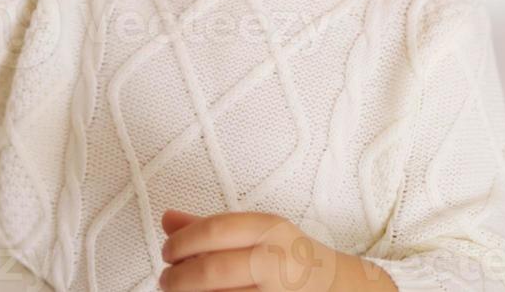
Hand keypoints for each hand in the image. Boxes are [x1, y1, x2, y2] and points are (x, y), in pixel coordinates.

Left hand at [160, 208, 338, 291]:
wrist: (338, 288)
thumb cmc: (290, 257)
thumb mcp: (256, 232)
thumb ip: (210, 228)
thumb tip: (167, 219)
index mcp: (268, 229)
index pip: (216, 230)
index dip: (183, 241)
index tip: (167, 251)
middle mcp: (275, 261)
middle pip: (214, 271)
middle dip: (180, 279)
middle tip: (166, 280)